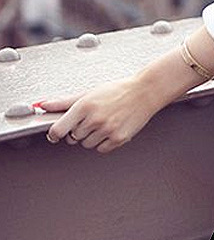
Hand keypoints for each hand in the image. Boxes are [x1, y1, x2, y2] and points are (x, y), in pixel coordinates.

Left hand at [38, 75, 161, 154]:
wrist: (144, 92)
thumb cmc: (118, 91)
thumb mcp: (89, 93)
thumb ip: (64, 101)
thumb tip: (43, 105)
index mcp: (84, 106)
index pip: (58, 129)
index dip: (54, 134)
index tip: (56, 134)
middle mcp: (95, 119)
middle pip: (73, 138)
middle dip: (78, 131)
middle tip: (89, 120)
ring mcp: (107, 130)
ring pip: (86, 144)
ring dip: (91, 137)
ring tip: (102, 123)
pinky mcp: (118, 139)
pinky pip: (101, 149)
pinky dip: (104, 142)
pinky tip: (110, 129)